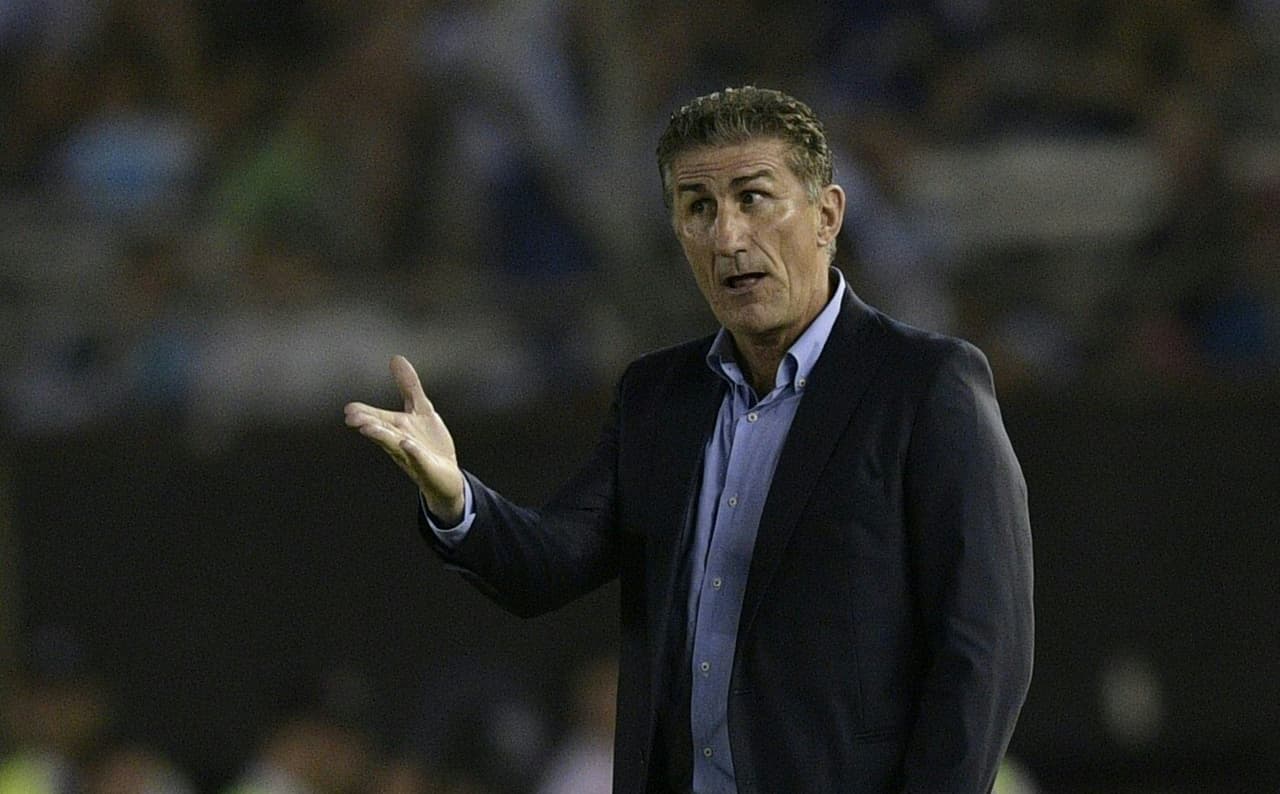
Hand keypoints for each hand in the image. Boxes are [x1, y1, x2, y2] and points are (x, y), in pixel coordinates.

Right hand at [344, 355, 465, 523]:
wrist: (446, 474)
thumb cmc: (429, 443)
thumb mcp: (422, 408)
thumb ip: (409, 385)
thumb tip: (395, 358)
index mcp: (397, 428)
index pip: (378, 418)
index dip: (365, 414)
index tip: (349, 409)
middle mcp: (400, 441)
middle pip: (382, 431)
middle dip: (368, 424)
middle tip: (352, 418)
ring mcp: (412, 455)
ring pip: (394, 445)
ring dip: (381, 436)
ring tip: (368, 428)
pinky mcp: (427, 466)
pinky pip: (418, 459)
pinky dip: (412, 452)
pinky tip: (406, 444)